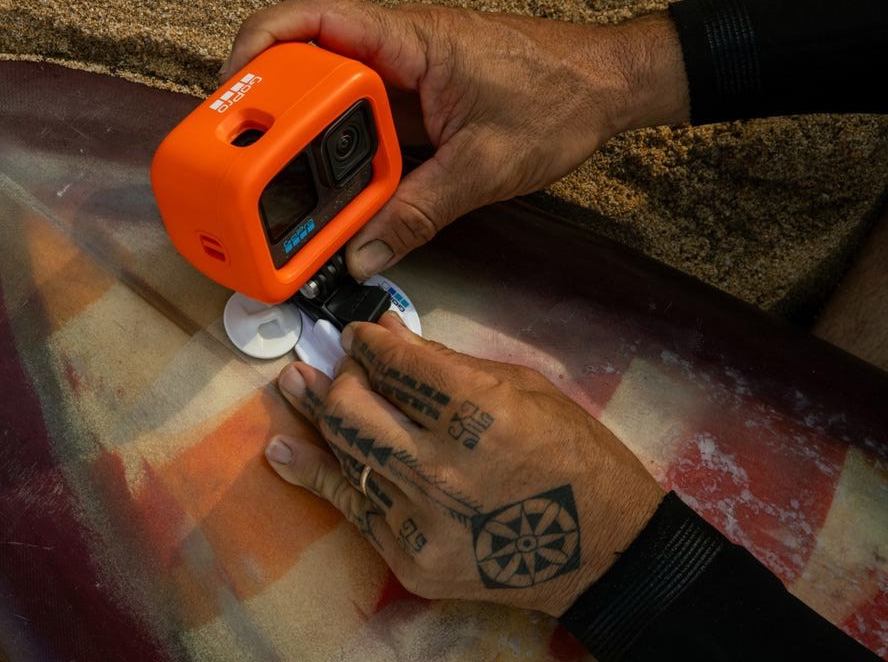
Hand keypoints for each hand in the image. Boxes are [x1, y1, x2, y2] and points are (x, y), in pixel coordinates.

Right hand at [223, 0, 688, 278]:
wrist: (611, 84)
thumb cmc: (560, 100)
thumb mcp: (483, 168)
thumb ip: (418, 213)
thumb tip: (362, 255)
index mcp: (410, 43)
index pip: (315, 18)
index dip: (262, 43)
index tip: (231, 87)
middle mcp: (399, 47)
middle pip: (307, 53)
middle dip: (266, 93)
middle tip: (238, 145)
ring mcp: (406, 70)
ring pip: (331, 86)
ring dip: (299, 122)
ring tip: (272, 170)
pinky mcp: (416, 94)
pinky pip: (361, 113)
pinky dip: (336, 143)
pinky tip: (327, 182)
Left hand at [265, 313, 663, 615]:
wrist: (605, 551)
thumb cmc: (576, 459)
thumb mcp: (524, 388)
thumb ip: (446, 362)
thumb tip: (387, 333)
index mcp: (477, 411)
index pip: (391, 363)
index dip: (366, 342)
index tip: (360, 336)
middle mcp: (441, 466)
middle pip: (351, 406)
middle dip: (340, 377)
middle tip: (338, 365)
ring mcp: (421, 517)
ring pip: (345, 452)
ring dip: (317, 414)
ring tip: (295, 387)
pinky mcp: (410, 557)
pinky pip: (353, 506)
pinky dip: (315, 474)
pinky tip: (284, 450)